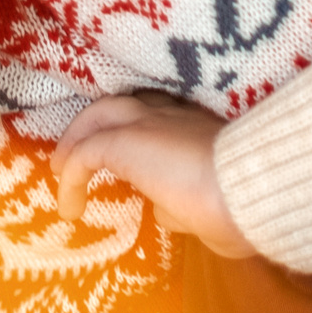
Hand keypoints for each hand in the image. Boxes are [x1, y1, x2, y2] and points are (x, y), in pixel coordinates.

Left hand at [53, 91, 257, 258]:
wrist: (250, 189)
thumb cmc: (246, 204)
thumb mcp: (215, 207)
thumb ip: (186, 202)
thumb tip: (162, 208)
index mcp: (202, 129)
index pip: (166, 115)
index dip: (144, 132)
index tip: (135, 160)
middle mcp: (176, 117)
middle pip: (129, 104)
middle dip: (102, 126)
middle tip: (81, 153)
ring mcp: (151, 123)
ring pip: (103, 113)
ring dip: (79, 140)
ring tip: (61, 172)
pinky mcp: (126, 141)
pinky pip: (85, 154)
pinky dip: (72, 177)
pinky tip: (70, 207)